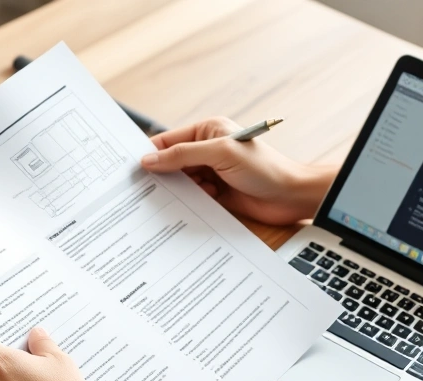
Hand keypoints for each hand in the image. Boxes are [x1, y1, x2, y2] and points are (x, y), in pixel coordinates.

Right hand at [141, 117, 336, 225]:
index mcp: (208, 131)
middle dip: (160, 175)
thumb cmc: (264, 168)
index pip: (169, 140)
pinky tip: (187, 207)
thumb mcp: (220, 154)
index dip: (150, 153)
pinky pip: (193, 198)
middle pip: (172, 162)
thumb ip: (182, 156)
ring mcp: (212, 173)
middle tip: (140, 189)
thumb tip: (149, 159)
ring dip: (176, 191)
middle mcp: (208, 150)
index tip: (131, 169)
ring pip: (181, 182)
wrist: (292, 196)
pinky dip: (187, 203)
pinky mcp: (217, 194)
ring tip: (165, 200)